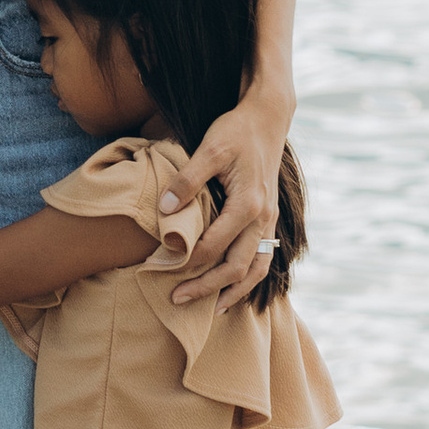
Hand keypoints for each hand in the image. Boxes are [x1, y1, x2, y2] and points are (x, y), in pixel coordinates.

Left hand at [162, 84, 291, 308]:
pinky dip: (249, 277)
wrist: (268, 118)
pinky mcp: (269, 217)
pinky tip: (234, 287)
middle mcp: (263, 218)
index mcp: (248, 204)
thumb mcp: (209, 148)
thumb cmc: (236, 131)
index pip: (214, 246)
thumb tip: (164, 211)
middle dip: (207, 287)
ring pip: (256, 268)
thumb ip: (187, 181)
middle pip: (236, 267)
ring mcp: (269, 220)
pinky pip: (263, 257)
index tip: (159, 270)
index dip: (186, 261)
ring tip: (212, 310)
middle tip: (177, 300)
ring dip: (234, 292)